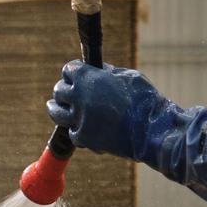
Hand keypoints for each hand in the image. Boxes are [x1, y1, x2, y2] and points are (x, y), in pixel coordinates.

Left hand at [46, 60, 171, 161]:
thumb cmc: (144, 99)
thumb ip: (106, 73)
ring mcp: (79, 118)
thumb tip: (96, 70)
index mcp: (88, 78)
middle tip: (64, 92)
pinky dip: (77, 129)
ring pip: (57, 113)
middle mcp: (79, 97)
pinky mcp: (84, 137)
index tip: (73, 74)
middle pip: (59, 91)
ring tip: (53, 106)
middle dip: (63, 90)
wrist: (153, 129)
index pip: (69, 70)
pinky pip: (72, 132)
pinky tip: (80, 127)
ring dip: (55, 108)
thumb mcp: (126, 76)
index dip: (72, 72)